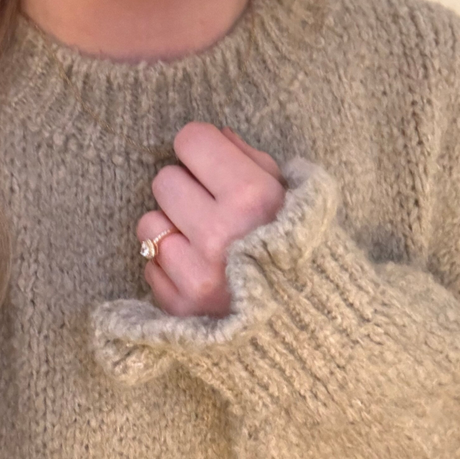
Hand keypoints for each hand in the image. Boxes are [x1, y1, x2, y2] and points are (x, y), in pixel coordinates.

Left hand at [137, 122, 286, 317]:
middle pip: (163, 180)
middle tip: (207, 207)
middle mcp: (218, 234)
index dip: (199, 148)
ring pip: (149, 223)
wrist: (310, 323)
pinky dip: (170, 266)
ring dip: (171, 228)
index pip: (191, 140)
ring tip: (203, 244)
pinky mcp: (180, 306)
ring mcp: (196, 274)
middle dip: (184, 188)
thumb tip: (216, 135)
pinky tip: (199, 272)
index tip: (208, 163)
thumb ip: (254, 161)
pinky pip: (150, 265)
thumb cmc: (302, 251)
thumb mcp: (294, 197)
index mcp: (252, 198)